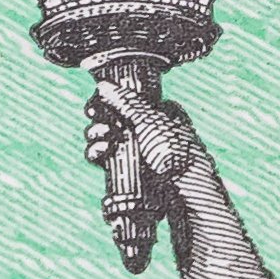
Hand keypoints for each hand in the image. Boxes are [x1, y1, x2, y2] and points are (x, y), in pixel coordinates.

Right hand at [84, 79, 209, 199]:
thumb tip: (105, 86)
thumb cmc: (177, 153)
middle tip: (102, 129)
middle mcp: (148, 131)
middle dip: (100, 124)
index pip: (126, 102)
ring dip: (96, 140)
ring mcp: (138, 153)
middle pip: (111, 121)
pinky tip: (100, 155)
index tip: (95, 106)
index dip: (107, 103)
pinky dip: (98, 155)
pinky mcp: (130, 173)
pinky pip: (105, 161)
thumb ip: (127, 102)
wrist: (184, 191)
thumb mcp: (151, 120)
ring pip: (105, 141)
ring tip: (102, 145)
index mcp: (159, 113)